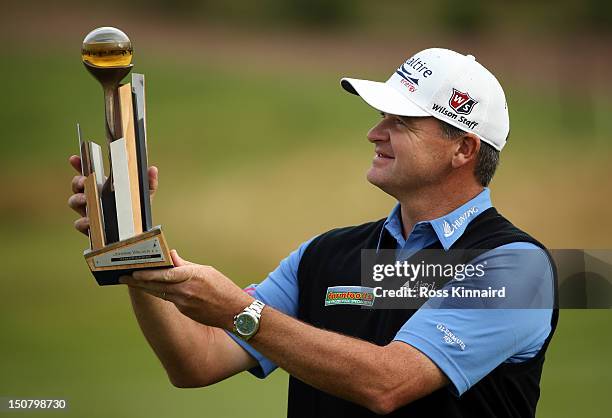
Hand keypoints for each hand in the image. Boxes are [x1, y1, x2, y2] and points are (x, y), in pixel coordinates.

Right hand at [67, 155, 158, 235]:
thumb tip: (153, 169)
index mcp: (103, 187)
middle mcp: (93, 198)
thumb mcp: (143, 195)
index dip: (79, 165)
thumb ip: (149, 183)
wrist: (137, 233)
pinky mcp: (91, 228)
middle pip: (77, 186)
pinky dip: (82, 221)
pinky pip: (80, 224)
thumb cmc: (136, 210)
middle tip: (83, 181)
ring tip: (85, 199)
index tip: (74, 158)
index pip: (88, 173)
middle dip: (77, 181)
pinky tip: (89, 220)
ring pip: (74, 202)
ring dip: (77, 199)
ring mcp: (90, 212)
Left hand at [119, 251, 253, 329]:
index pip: (163, 274)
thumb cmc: (224, 289)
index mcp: (191, 277)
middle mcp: (185, 292)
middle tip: (123, 276)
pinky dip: (162, 293)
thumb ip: (185, 265)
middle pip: (155, 286)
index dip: (146, 273)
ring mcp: (183, 304)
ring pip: (160, 293)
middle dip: (138, 281)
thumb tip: (171, 256)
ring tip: (133, 281)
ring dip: (146, 287)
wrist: (236, 313)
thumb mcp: (206, 271)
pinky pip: (170, 300)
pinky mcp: (185, 312)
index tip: (132, 271)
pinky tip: (154, 289)